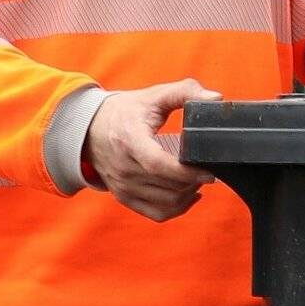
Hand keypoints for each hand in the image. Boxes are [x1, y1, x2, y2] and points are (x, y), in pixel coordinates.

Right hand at [85, 79, 222, 221]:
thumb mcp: (152, 96)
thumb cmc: (124, 112)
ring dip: (188, 192)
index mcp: (129, 140)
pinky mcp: (124, 197)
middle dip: (194, 180)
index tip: (209, 171)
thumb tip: (216, 98)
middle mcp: (123, 167)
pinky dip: (178, 208)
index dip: (187, 172)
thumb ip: (185, 92)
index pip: (158, 164)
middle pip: (169, 186)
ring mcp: (122, 185)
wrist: (88, 129)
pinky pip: (158, 213)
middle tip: (205, 168)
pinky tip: (188, 194)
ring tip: (195, 177)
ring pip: (168, 202)